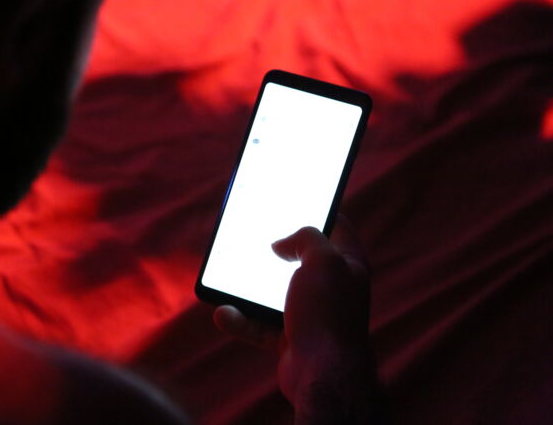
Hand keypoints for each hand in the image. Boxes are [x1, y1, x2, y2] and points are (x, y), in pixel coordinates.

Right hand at [214, 215, 373, 420]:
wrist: (322, 373)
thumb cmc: (328, 314)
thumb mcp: (323, 260)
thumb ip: (305, 238)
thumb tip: (281, 244)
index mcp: (348, 265)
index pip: (336, 226)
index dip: (317, 210)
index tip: (293, 199)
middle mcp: (332, 288)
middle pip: (299, 259)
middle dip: (274, 250)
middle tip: (253, 236)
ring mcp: (310, 314)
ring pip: (273, 292)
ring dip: (247, 288)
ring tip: (227, 278)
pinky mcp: (290, 338)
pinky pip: (258, 324)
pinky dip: (240, 320)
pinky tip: (223, 313)